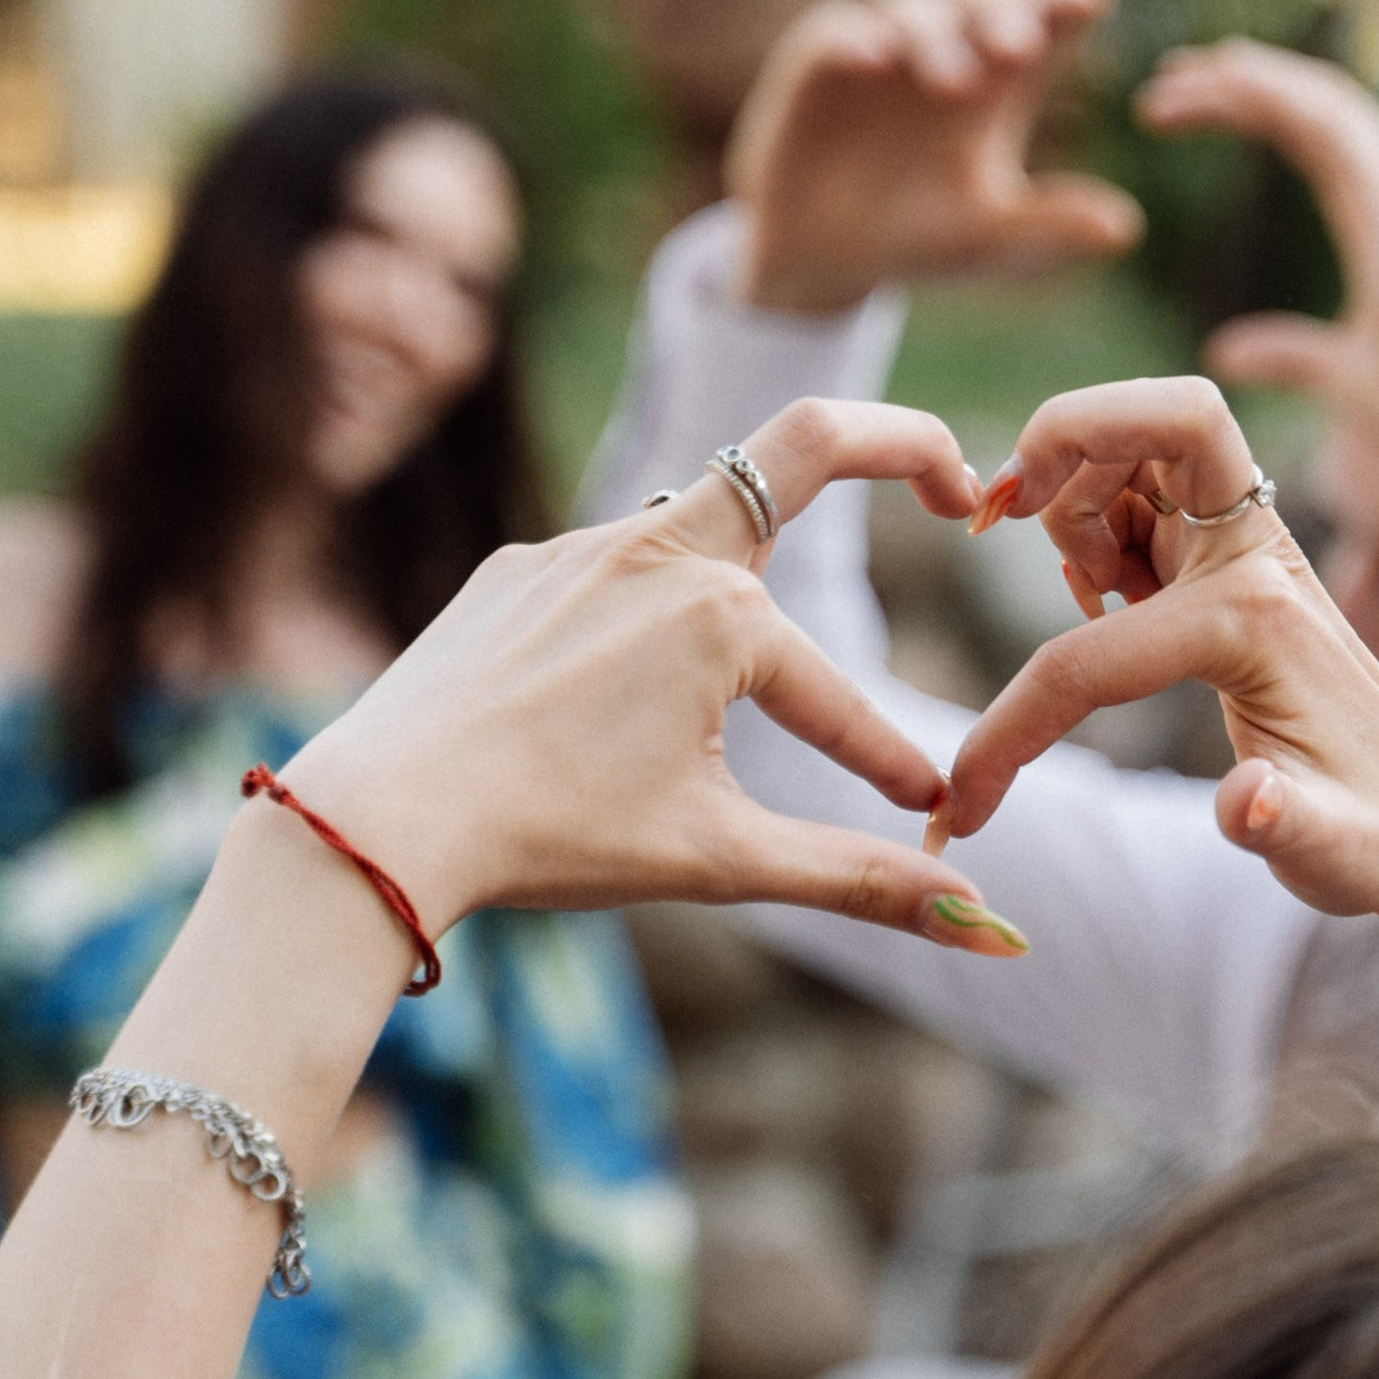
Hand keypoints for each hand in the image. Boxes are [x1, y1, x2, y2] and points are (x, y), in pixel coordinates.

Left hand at [287, 401, 1029, 961]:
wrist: (383, 816)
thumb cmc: (555, 838)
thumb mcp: (724, 861)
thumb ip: (861, 883)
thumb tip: (995, 934)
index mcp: (724, 614)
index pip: (840, 699)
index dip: (889, 762)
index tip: (931, 812)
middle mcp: (658, 548)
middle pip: (808, 446)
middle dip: (900, 444)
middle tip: (959, 476)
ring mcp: (578, 549)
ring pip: (695, 521)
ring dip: (750, 557)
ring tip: (776, 602)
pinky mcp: (515, 571)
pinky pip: (604, 573)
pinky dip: (644, 614)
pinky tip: (623, 682)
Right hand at [728, 0, 1143, 313]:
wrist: (826, 255)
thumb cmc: (920, 237)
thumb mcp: (989, 236)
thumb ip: (1051, 225)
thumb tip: (1127, 229)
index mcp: (1000, 78)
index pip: (1043, 16)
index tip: (1088, 1)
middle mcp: (948, 45)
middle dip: (1003, 8)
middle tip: (1018, 46)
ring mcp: (885, 44)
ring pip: (916, 6)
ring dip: (937, 35)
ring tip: (952, 84)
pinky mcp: (822, 56)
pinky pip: (839, 30)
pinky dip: (857, 38)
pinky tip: (874, 57)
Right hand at [946, 374, 1378, 917]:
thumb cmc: (1375, 837)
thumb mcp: (1335, 854)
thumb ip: (1283, 827)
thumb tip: (1243, 804)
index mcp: (1258, 623)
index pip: (1094, 655)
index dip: (1013, 728)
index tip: (967, 798)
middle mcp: (1258, 557)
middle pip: (1162, 419)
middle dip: (1067, 440)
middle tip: (1001, 514)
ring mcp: (1247, 544)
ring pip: (1144, 442)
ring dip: (1079, 488)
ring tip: (1087, 593)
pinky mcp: (1230, 553)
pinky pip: (1145, 482)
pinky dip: (1098, 512)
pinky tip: (1106, 595)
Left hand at [1134, 39, 1378, 467]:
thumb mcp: (1335, 375)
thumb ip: (1285, 354)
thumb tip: (1223, 350)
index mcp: (1376, 214)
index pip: (1307, 135)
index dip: (1250, 108)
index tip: (1178, 105)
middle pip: (1312, 106)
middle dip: (1241, 82)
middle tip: (1166, 77)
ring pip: (1325, 103)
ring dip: (1258, 81)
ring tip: (1190, 75)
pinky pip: (1343, 132)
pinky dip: (1291, 100)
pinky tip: (1241, 84)